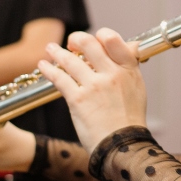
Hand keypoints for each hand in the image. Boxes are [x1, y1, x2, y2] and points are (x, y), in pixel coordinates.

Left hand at [38, 28, 145, 150]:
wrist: (122, 146)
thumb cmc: (130, 119)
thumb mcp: (137, 87)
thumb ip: (129, 66)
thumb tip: (130, 45)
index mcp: (128, 69)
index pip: (113, 39)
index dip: (101, 35)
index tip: (94, 39)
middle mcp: (111, 74)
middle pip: (89, 44)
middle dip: (76, 39)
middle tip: (70, 42)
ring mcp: (94, 86)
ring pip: (70, 59)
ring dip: (56, 52)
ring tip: (49, 49)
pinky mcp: (78, 99)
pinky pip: (59, 78)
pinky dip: (49, 69)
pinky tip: (43, 65)